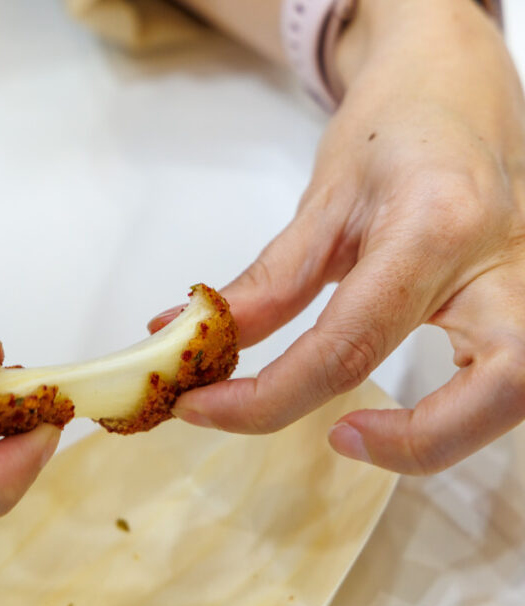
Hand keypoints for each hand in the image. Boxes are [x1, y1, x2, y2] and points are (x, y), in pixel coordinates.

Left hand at [151, 0, 524, 473]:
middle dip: (414, 442)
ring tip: (356, 430)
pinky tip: (392, 414)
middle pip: (498, 389)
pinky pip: (502, 381)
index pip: (349, 345)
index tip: (201, 410)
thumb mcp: (321, 203)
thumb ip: (264, 284)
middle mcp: (502, 266)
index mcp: (435, 229)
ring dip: (440, 437)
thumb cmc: (392, 130)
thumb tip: (184, 340)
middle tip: (332, 439)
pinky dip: (451, 415)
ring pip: (517, 395)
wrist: (455, 92)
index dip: (264, 398)